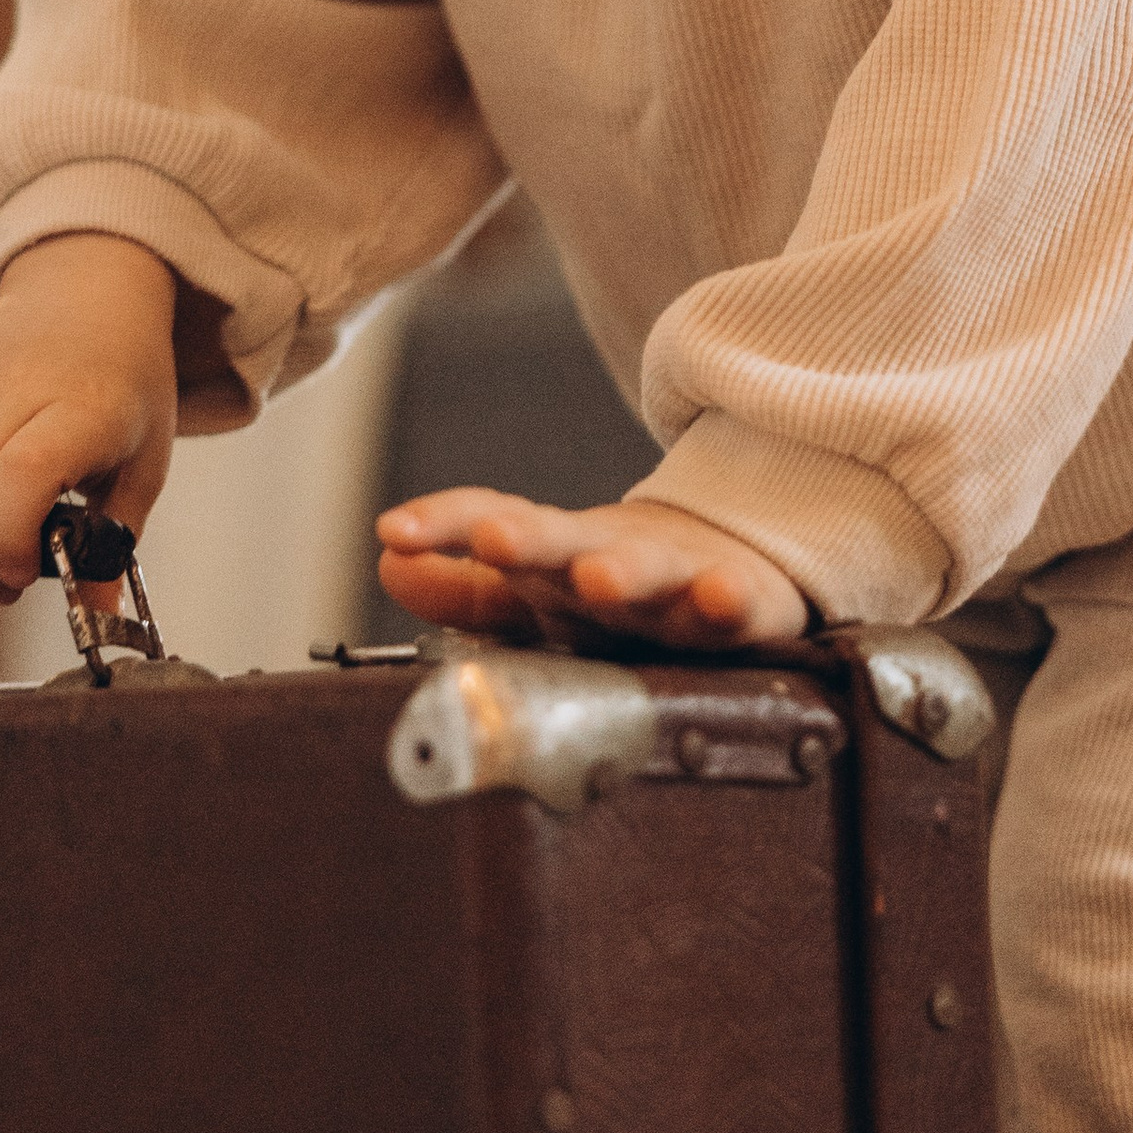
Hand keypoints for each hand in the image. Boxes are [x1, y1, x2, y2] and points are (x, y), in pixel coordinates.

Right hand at [0, 234, 178, 598]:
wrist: (88, 293)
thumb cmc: (125, 383)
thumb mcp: (146, 458)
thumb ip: (116, 539)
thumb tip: (99, 615)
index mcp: (82, 408)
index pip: (21, 472)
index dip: (11, 537)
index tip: (28, 571)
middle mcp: (13, 393)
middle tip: (0, 580)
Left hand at [376, 489, 809, 650]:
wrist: (737, 564)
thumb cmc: (621, 591)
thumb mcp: (541, 594)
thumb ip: (465, 593)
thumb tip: (389, 564)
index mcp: (555, 562)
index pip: (494, 526)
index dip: (446, 524)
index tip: (395, 529)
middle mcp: (609, 562)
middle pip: (565, 546)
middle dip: (530, 541)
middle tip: (496, 538)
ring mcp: (676, 580)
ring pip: (648, 574)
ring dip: (624, 572)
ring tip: (600, 578)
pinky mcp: (742, 605)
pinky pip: (736, 607)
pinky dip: (728, 599)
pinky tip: (719, 596)